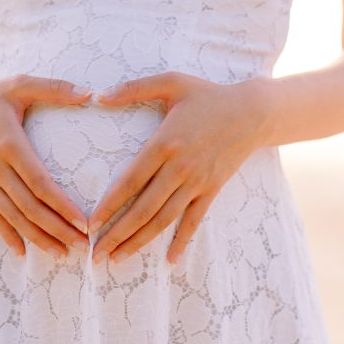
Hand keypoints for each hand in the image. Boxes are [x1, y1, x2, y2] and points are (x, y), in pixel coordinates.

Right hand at [0, 73, 92, 258]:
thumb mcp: (21, 83)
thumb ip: (55, 88)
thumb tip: (90, 94)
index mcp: (9, 144)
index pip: (39, 182)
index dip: (62, 205)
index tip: (84, 221)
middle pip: (29, 207)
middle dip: (57, 229)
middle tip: (84, 245)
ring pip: (12, 217)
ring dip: (38, 237)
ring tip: (62, 252)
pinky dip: (8, 235)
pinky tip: (23, 252)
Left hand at [88, 71, 270, 264]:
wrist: (252, 112)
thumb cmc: (207, 95)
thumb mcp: (170, 82)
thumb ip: (133, 88)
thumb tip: (98, 95)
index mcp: (164, 143)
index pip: (131, 180)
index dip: (110, 204)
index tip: (90, 223)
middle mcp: (179, 168)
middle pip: (143, 208)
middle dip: (118, 233)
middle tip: (96, 254)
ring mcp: (197, 182)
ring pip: (164, 219)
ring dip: (140, 241)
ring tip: (118, 259)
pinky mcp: (212, 190)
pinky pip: (195, 220)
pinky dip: (182, 241)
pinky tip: (170, 261)